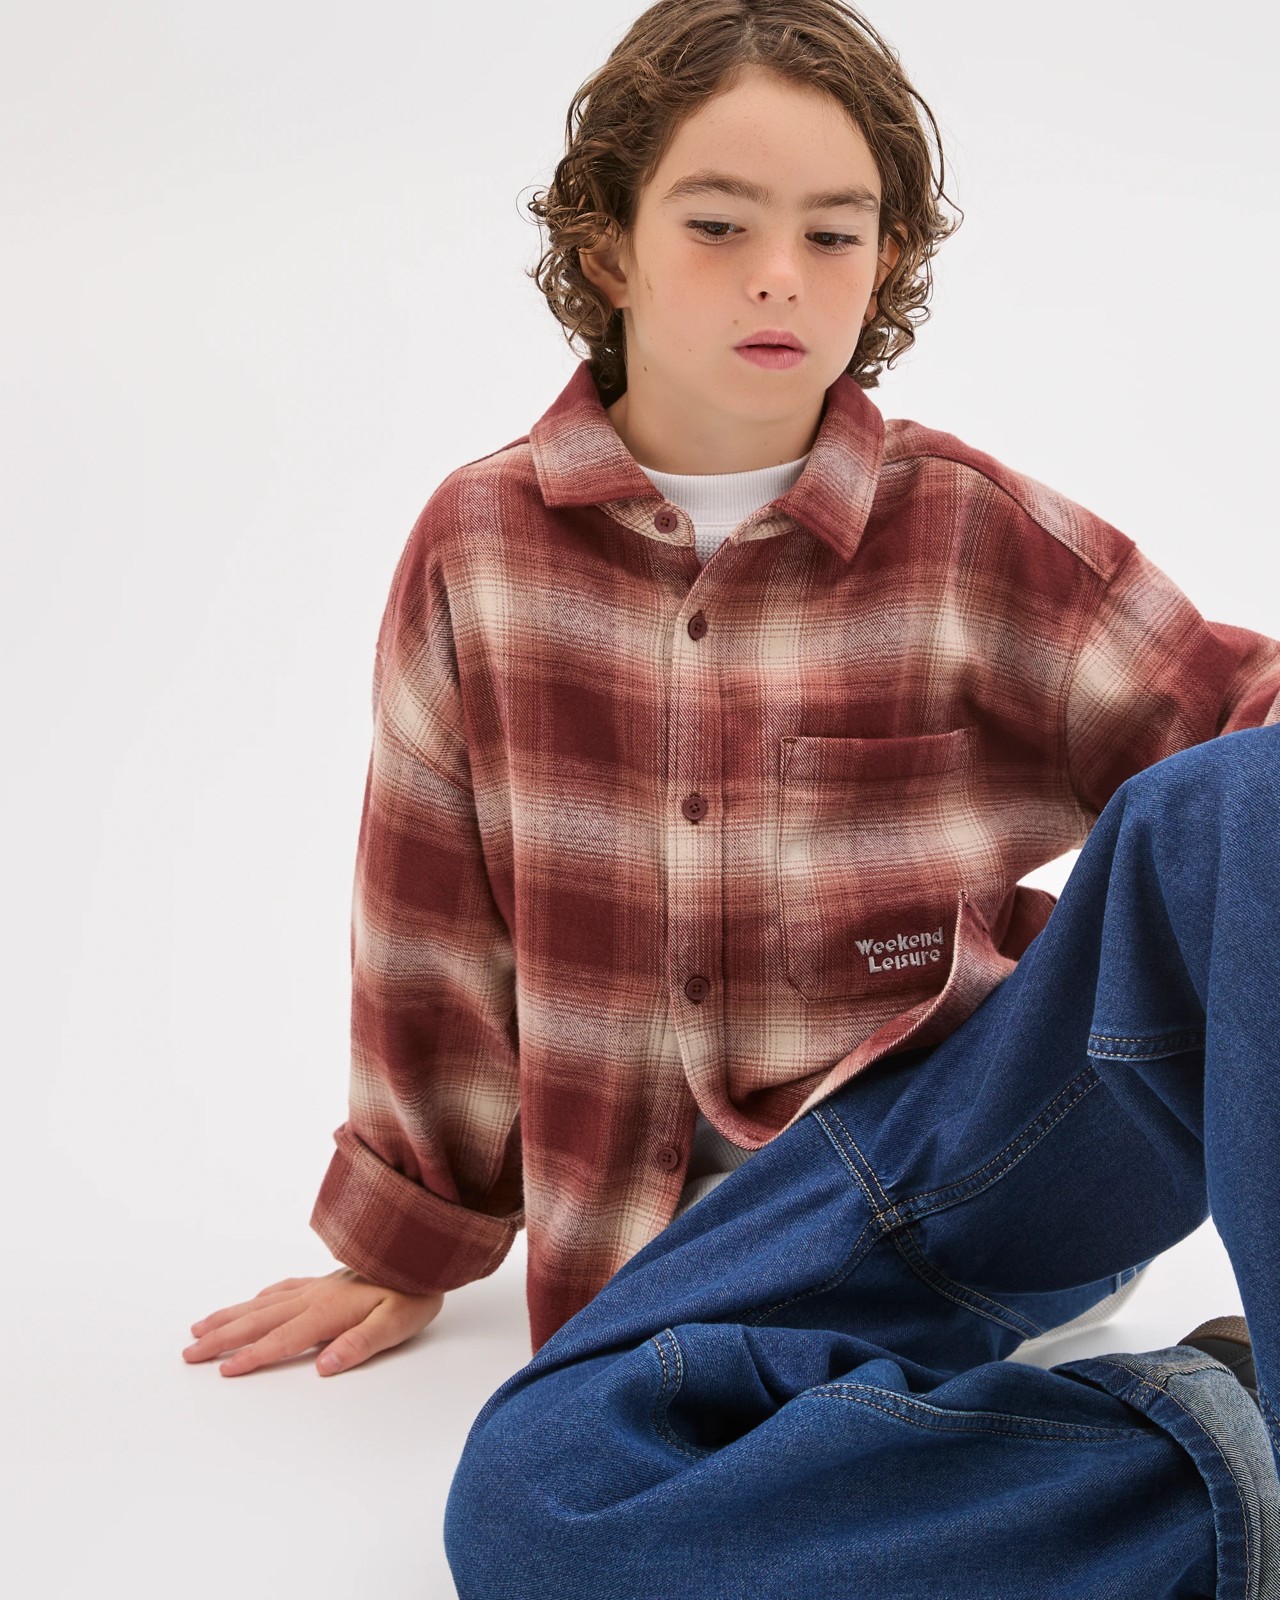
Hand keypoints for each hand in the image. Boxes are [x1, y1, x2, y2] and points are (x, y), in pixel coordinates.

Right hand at [182, 1268, 445, 1376]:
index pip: (284, 1340)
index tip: (223, 1371)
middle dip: (223, 1338)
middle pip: (261, 1319)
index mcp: (330, 1310)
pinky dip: (260, 1297)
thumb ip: (361, 1343)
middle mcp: (316, 1295)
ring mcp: (319, 1285)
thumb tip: (324, 1365)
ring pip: (265, 1302)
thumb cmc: (416, 1291)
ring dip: (231, 1316)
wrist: (426, 1250)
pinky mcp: (327, 1279)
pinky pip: (284, 1288)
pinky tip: (252, 1300)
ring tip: (200, 1327)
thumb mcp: (398, 1323)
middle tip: (188, 1353)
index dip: (253, 1357)